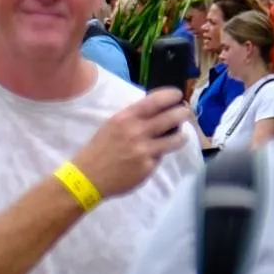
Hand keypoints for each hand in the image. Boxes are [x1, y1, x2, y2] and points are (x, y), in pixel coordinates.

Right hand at [72, 88, 195, 199]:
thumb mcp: (112, 125)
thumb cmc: (99, 149)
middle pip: (172, 117)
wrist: (87, 177)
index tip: (178, 96)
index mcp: (125, 118)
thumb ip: (133, 118)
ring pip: (176, 139)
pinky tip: (153, 156)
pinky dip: (160, 155)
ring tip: (181, 135)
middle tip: (185, 113)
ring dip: (182, 135)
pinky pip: (161, 157)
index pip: (155, 101)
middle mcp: (137, 131)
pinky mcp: (148, 167)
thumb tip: (156, 111)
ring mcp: (144, 150)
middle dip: (183, 113)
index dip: (171, 96)